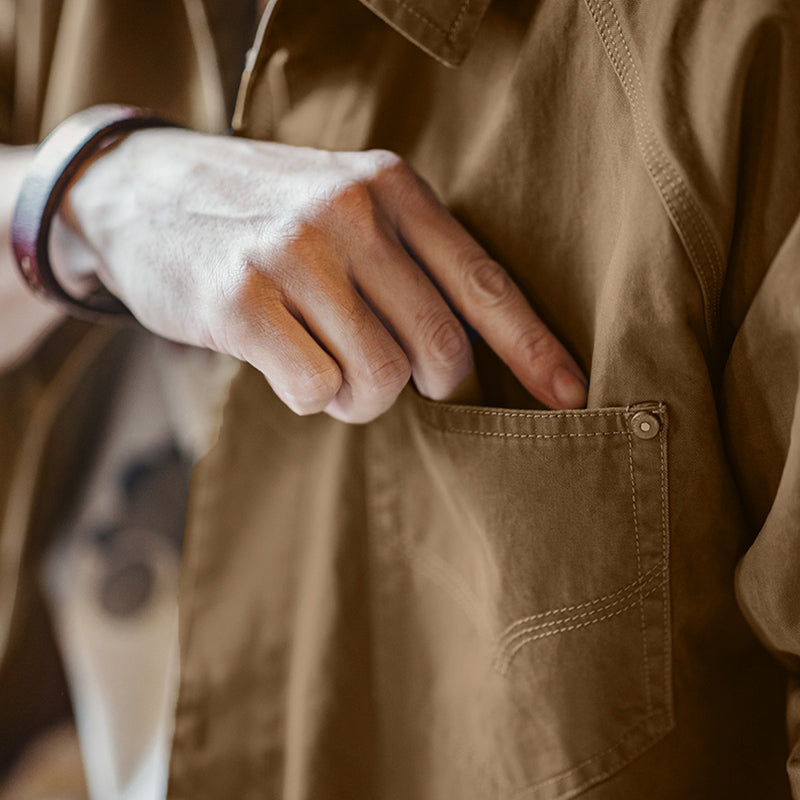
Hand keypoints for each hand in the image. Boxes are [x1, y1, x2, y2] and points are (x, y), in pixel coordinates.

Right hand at [55, 129, 586, 422]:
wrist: (143, 191)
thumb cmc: (262, 214)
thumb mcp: (343, 204)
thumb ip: (406, 261)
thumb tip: (468, 360)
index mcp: (390, 186)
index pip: (482, 281)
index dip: (532, 348)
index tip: (571, 395)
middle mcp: (347, 212)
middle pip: (438, 348)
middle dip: (424, 385)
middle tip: (390, 379)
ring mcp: (292, 253)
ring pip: (378, 380)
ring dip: (359, 397)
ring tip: (328, 368)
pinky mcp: (240, 301)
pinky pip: (316, 393)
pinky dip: (310, 398)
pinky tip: (284, 364)